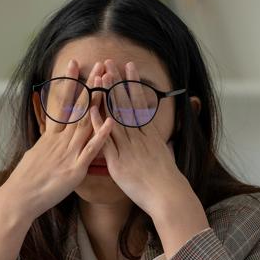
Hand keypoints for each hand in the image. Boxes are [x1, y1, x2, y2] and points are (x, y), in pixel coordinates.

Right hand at [0, 58, 114, 221]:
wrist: (19, 199)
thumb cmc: (26, 181)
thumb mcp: (35, 155)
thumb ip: (46, 144)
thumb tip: (48, 137)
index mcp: (51, 137)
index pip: (62, 103)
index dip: (69, 82)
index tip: (74, 64)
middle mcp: (60, 141)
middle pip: (78, 108)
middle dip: (89, 85)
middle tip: (99, 64)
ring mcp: (68, 153)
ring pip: (86, 123)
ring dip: (98, 102)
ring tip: (107, 83)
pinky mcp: (75, 169)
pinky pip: (90, 150)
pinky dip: (101, 135)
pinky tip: (110, 121)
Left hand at [91, 60, 208, 252]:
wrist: (168, 197)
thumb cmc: (167, 181)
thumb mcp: (165, 156)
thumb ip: (158, 145)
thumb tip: (159, 139)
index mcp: (150, 135)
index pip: (139, 103)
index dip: (132, 85)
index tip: (128, 68)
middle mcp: (139, 137)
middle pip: (126, 104)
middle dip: (117, 82)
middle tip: (110, 62)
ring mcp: (128, 148)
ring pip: (116, 116)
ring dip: (107, 96)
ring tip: (100, 76)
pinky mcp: (118, 162)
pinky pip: (106, 140)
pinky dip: (99, 124)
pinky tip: (91, 110)